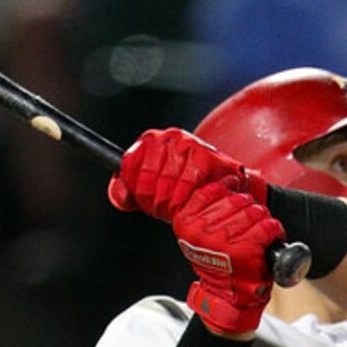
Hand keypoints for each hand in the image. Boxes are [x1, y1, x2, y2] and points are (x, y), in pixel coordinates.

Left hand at [109, 127, 264, 219]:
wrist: (225, 183)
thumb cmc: (186, 187)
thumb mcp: (151, 187)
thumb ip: (126, 191)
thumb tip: (121, 196)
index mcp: (152, 140)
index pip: (128, 168)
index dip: (138, 193)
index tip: (149, 200)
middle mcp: (169, 137)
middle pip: (147, 182)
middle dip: (155, 204)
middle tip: (167, 209)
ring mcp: (189, 145)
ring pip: (166, 187)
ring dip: (171, 207)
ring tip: (180, 207)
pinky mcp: (207, 158)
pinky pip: (186, 189)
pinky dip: (187, 203)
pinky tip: (193, 202)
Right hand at [175, 178, 285, 336]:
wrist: (228, 300)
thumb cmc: (218, 266)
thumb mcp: (201, 235)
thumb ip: (207, 209)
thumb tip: (230, 180)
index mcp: (188, 223)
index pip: (214, 190)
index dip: (229, 193)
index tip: (233, 204)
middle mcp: (203, 231)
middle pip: (236, 198)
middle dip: (247, 210)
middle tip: (247, 227)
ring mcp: (225, 240)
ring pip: (254, 210)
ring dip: (261, 220)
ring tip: (256, 235)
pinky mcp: (247, 250)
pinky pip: (268, 226)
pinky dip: (274, 231)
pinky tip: (267, 240)